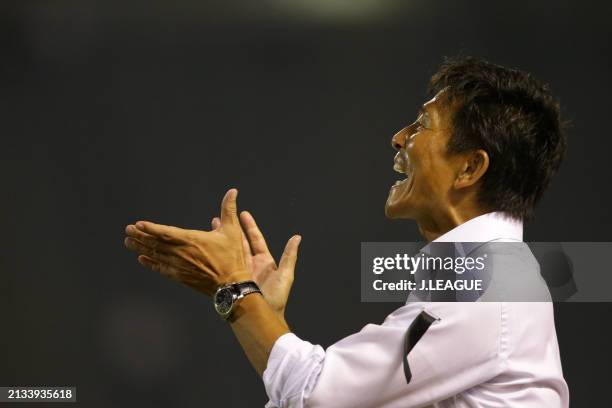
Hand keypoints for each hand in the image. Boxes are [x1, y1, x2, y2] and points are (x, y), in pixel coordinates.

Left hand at [124, 189, 250, 295]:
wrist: (231, 285)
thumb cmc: (232, 257)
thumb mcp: (233, 230)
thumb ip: (229, 209)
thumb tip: (233, 191)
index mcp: (192, 240)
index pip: (165, 232)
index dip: (150, 228)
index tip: (138, 224)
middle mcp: (181, 253)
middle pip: (156, 243)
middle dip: (140, 236)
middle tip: (128, 230)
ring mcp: (179, 266)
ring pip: (156, 255)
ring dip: (141, 248)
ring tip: (128, 242)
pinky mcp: (180, 277)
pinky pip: (161, 269)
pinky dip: (150, 263)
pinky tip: (142, 259)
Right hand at [211, 211, 300, 319]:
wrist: (261, 318)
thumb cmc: (276, 299)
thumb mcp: (285, 276)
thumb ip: (290, 256)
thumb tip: (297, 237)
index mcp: (264, 261)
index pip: (255, 239)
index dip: (249, 226)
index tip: (243, 213)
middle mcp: (250, 264)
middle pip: (240, 243)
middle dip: (232, 230)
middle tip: (221, 218)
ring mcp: (239, 271)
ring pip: (230, 251)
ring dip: (222, 239)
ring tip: (212, 227)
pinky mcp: (229, 280)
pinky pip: (222, 264)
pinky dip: (216, 254)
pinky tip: (207, 247)